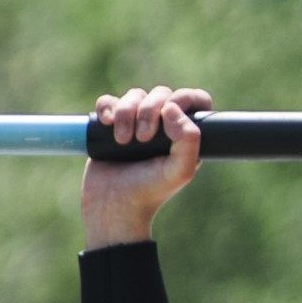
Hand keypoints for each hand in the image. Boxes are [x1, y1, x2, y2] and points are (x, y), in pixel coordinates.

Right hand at [83, 81, 208, 245]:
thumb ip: (189, 140)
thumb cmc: (149, 193)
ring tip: (122, 141)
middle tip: (143, 139)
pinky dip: (107, 108)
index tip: (171, 110)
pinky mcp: (110, 126)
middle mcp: (162, 128)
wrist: (113, 208)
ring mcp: (135, 125)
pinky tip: (107, 124)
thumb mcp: (180, 171)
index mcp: (183, 136)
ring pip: (134, 96)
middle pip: (161, 94)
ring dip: (126, 112)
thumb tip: (171, 107)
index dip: (186, 97)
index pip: (194, 101)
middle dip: (150, 109)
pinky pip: (109, 102)